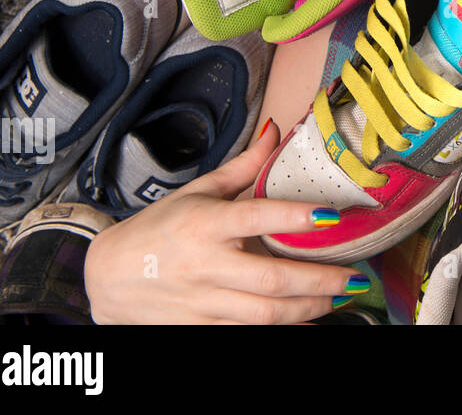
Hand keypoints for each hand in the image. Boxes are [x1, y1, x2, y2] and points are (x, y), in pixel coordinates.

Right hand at [85, 120, 368, 323]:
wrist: (106, 279)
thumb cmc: (157, 229)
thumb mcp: (196, 191)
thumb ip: (244, 166)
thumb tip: (275, 129)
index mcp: (204, 224)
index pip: (256, 216)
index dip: (296, 217)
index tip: (333, 216)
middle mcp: (205, 265)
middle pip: (271, 279)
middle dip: (320, 280)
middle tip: (356, 276)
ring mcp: (203, 302)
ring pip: (265, 314)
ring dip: (310, 308)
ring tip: (340, 297)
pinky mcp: (200, 327)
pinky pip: (248, 332)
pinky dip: (283, 328)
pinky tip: (310, 319)